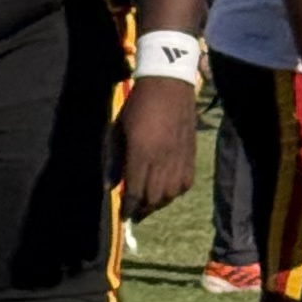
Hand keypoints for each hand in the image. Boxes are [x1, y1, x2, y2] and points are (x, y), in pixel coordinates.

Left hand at [116, 74, 198, 217]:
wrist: (168, 85)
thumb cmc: (137, 105)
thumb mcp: (118, 129)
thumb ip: (114, 159)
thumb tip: (110, 186)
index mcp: (141, 153)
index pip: (135, 191)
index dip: (129, 207)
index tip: (124, 216)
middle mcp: (162, 160)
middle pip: (154, 197)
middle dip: (143, 209)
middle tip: (135, 212)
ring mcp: (179, 158)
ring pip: (171, 193)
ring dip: (159, 203)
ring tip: (149, 204)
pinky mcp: (191, 154)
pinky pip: (185, 183)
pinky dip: (175, 192)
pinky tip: (167, 191)